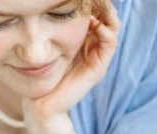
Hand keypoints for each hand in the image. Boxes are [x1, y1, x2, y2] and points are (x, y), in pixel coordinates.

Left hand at [23, 5, 121, 125]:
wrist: (43, 101)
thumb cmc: (44, 72)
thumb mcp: (53, 44)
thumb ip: (63, 28)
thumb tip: (70, 5)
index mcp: (84, 39)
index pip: (98, 14)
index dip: (96, 4)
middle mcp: (94, 47)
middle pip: (108, 18)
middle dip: (104, 6)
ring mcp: (98, 58)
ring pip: (113, 28)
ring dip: (108, 15)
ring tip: (99, 7)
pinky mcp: (98, 68)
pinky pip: (110, 44)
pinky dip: (107, 32)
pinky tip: (96, 24)